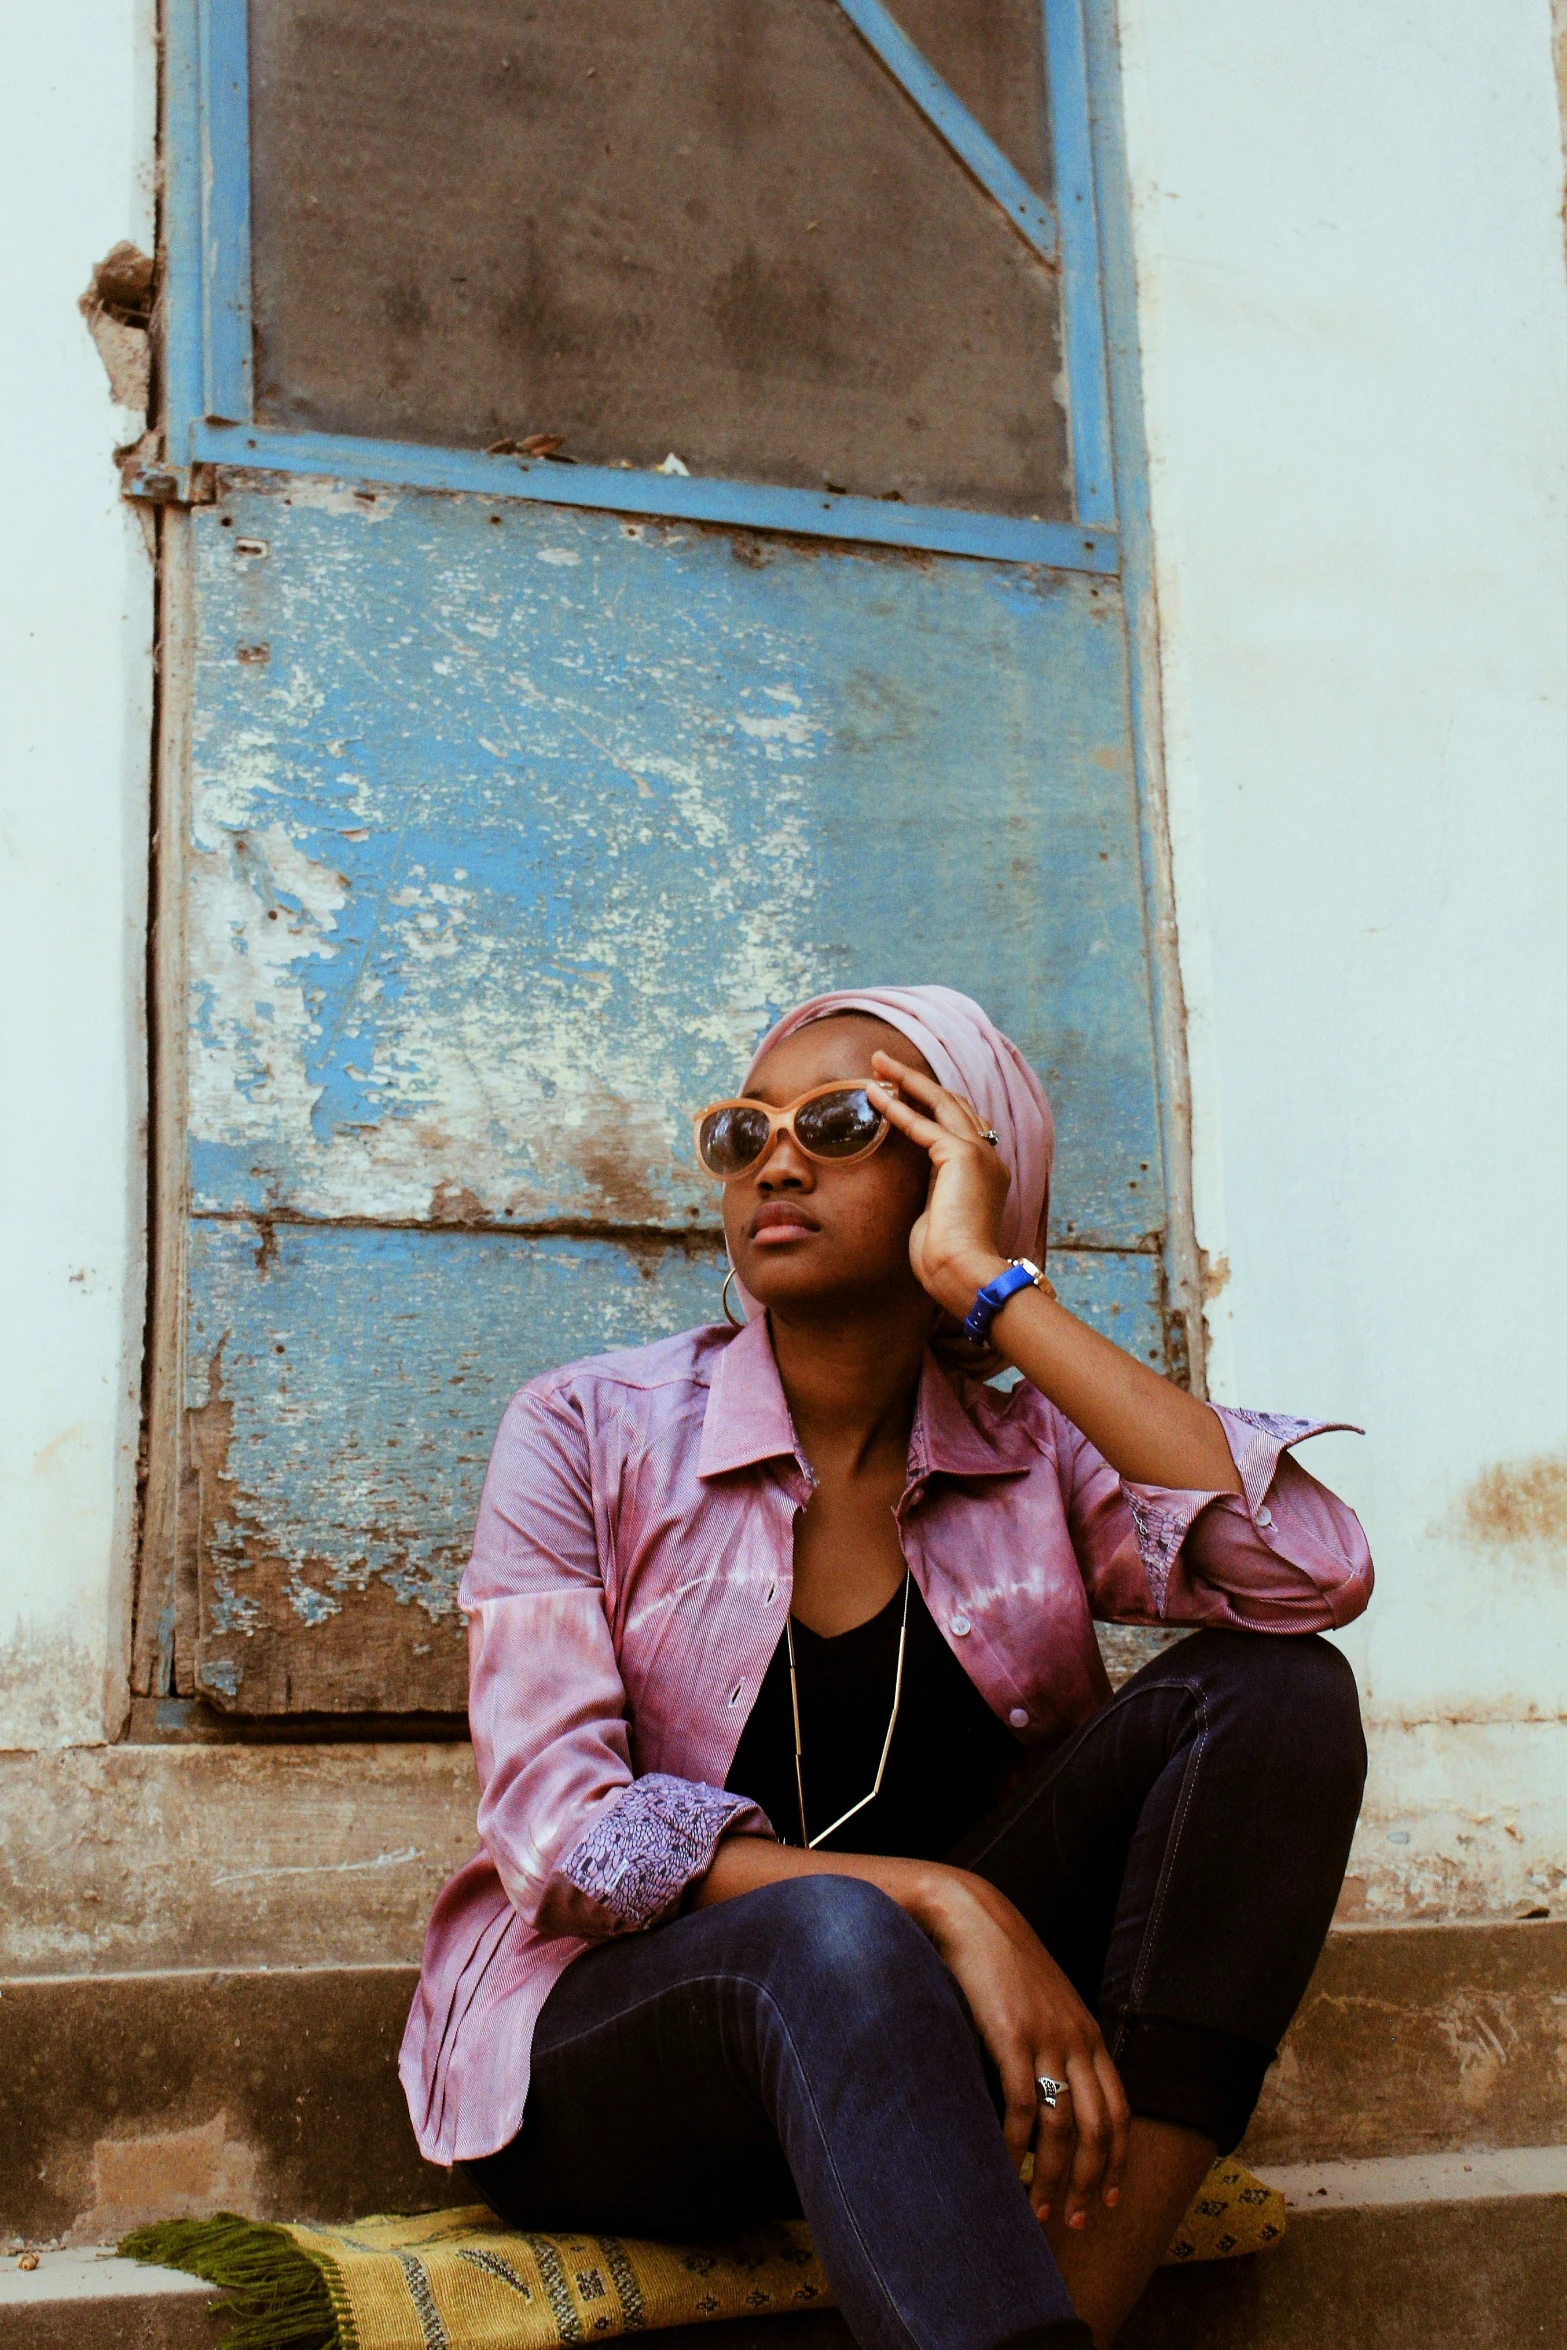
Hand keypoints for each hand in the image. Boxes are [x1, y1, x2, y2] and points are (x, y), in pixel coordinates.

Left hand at [867, 1052, 1011, 1319]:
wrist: (964, 1273)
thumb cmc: (947, 1260)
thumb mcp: (938, 1217)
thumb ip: (934, 1194)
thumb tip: (919, 1192)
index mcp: (986, 1171)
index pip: (959, 1122)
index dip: (928, 1100)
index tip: (899, 1088)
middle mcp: (988, 1157)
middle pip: (951, 1102)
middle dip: (916, 1080)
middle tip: (883, 1063)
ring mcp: (979, 1154)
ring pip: (940, 1101)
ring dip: (906, 1079)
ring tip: (877, 1063)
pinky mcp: (962, 1157)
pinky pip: (923, 1124)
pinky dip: (897, 1108)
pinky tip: (874, 1095)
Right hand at [918, 1868, 1130, 2229]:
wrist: (972, 1915)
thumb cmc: (1001, 1961)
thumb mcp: (1043, 2002)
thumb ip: (1056, 2041)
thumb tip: (1054, 2090)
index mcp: (1088, 2034)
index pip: (1119, 2112)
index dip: (1117, 2160)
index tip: (1110, 2198)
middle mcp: (1076, 2040)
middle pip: (1098, 2130)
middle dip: (1091, 2183)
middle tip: (1078, 2220)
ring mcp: (1046, 2039)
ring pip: (1062, 2128)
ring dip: (1053, 2177)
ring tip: (1040, 2210)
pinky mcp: (1011, 2036)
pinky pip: (1022, 2105)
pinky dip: (1016, 2145)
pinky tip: (1005, 2169)